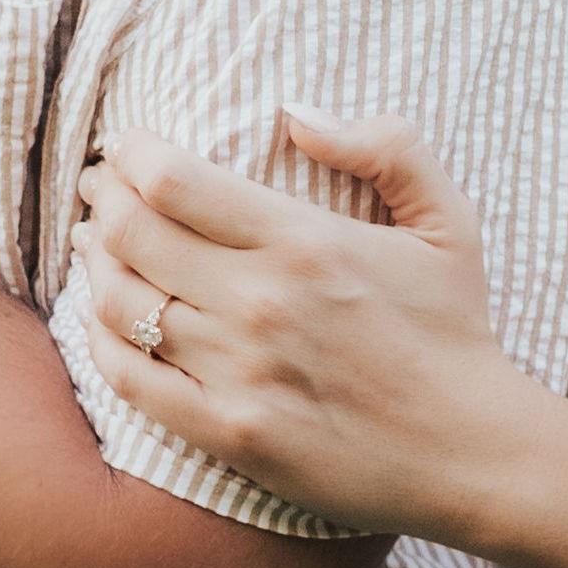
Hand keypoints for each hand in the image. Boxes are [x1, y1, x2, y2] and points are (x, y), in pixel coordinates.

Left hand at [73, 113, 548, 544]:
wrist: (473, 453)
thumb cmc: (456, 332)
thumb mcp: (448, 220)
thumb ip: (387, 147)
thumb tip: (297, 113)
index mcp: (304, 241)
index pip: (172, 180)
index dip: (131, 155)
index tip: (127, 148)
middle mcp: (260, 304)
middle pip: (132, 233)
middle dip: (103, 199)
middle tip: (101, 188)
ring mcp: (237, 373)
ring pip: (121, 303)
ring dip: (95, 263)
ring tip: (95, 243)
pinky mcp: (226, 433)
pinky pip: (130, 379)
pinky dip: (101, 341)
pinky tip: (103, 320)